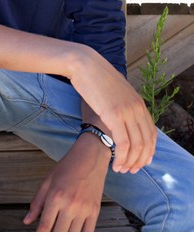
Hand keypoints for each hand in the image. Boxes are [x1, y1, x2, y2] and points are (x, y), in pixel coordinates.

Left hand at [24, 135, 108, 231]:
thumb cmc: (67, 167)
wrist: (90, 156)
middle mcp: (70, 205)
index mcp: (55, 197)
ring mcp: (84, 209)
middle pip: (58, 235)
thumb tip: (27, 221)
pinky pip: (88, 234)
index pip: (45, 227)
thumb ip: (37, 202)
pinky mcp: (95, 211)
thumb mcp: (48, 181)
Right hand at [70, 48, 156, 173]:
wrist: (84, 64)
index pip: (152, 133)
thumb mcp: (115, 91)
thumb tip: (119, 116)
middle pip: (146, 142)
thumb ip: (122, 104)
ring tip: (120, 170)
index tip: (141, 162)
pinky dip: (120, 157)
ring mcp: (127, 111)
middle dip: (140, 160)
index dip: (148, 151)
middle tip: (131, 170)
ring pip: (136, 145)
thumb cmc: (95, 77)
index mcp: (139, 102)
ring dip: (130, 162)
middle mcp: (137, 108)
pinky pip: (122, 143)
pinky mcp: (114, 115)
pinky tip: (114, 163)